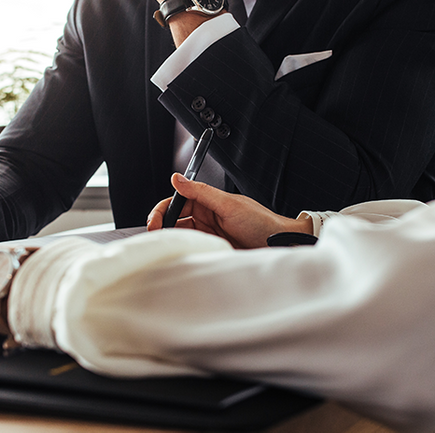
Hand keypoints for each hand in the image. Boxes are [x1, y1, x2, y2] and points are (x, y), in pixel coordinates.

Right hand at [147, 173, 312, 248]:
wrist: (279, 244)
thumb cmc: (261, 222)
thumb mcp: (229, 205)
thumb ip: (201, 192)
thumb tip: (178, 178)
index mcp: (208, 202)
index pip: (177, 202)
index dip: (163, 210)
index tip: (155, 221)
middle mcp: (206, 217)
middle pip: (175, 220)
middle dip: (162, 227)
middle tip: (156, 237)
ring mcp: (209, 235)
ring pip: (181, 236)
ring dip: (173, 241)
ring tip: (168, 247)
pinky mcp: (213, 250)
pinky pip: (193, 251)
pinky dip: (185, 253)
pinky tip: (182, 255)